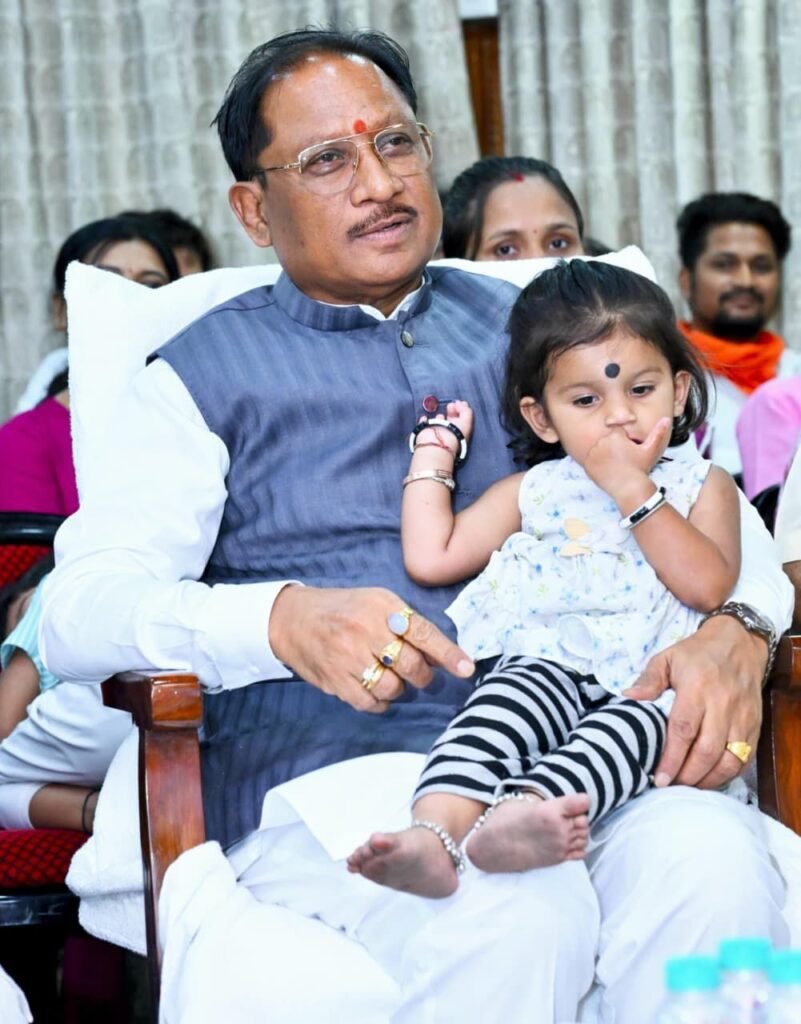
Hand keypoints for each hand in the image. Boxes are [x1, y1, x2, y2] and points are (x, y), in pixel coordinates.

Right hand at [269, 585, 474, 712]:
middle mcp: (365, 630)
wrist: (292, 619)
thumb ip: (408, 624)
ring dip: (399, 689)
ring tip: (389, 677)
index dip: (447, 654)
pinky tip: (374, 689)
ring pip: (393, 688)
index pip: (422, 632)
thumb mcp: (376, 602)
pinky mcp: (334, 680)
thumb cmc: (343, 610)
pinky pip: (370, 703)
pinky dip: (380, 702)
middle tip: (419, 675)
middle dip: (423, 676)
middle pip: (411, 666)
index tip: (466, 669)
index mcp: (381, 607)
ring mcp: (348, 657)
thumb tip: (441, 656)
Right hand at [415, 400, 473, 453]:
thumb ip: (465, 410)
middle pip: (451, 420)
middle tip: (450, 405)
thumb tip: (459, 403)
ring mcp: (436, 432)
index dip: (461, 410)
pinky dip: (424, 420)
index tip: (457, 403)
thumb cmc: (454, 434)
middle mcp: (449, 432)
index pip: (462, 419)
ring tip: (440, 414)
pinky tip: (425, 417)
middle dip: (451, 412)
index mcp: (460, 431)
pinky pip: (424, 424)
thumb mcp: (466, 420)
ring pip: (438, 423)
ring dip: (439, 418)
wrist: (437, 443)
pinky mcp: (425, 432)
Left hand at [583, 417, 671, 502]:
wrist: (629, 488)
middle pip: (607, 440)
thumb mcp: (651, 450)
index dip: (624, 441)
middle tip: (623, 460)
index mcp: (615, 435)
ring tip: (616, 466)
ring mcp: (592, 453)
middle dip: (614, 447)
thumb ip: (658, 433)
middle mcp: (601, 442)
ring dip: (605, 455)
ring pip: (599, 450)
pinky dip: (597, 464)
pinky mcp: (587, 464)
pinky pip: (591, 460)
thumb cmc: (640, 469)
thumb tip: (666, 419)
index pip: (618, 432)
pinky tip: (607, 470)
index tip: (628, 451)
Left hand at [624, 614, 765, 787]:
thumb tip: (628, 698)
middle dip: (687, 775)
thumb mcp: (668, 657)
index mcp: (698, 687)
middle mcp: (723, 705)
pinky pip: (744, 759)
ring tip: (686, 786)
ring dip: (707, 779)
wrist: (739, 643)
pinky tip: (708, 778)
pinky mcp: (754, 726)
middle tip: (669, 785)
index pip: (684, 729)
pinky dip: (727, 774)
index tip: (659, 777)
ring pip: (729, 760)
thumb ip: (649, 680)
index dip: (671, 757)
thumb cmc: (697, 653)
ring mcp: (742, 717)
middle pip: (707, 751)